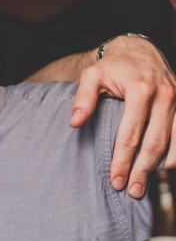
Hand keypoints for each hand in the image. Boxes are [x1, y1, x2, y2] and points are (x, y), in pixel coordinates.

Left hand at [70, 35, 175, 198]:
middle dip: (142, 170)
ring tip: (148, 184)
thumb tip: (74, 123)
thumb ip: (83, 99)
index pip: (131, 134)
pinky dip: (175, 153)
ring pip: (175, 141)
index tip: (115, 180)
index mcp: (140, 90)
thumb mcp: (92, 76)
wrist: (138, 49)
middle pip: (155, 143)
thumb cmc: (112, 66)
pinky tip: (163, 167)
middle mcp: (165, 96)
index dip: (123, 160)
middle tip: (131, 191)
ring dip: (162, 166)